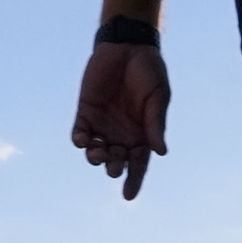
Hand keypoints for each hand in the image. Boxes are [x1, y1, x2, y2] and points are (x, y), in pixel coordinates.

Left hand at [71, 41, 169, 199]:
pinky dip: (80, 140)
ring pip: (96, 151)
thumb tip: (161, 152)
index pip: (138, 164)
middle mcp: (122, 134)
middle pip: (116, 160)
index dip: (134, 181)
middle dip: (114, 167)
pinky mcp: (85, 113)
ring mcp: (102, 125)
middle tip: (113, 166)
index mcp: (143, 134)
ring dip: (95, 157)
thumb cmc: (149, 72)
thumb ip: (156, 124)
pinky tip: (83, 140)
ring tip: (98, 154)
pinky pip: (80, 133)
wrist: (128, 46)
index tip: (127, 196)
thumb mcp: (158, 98)